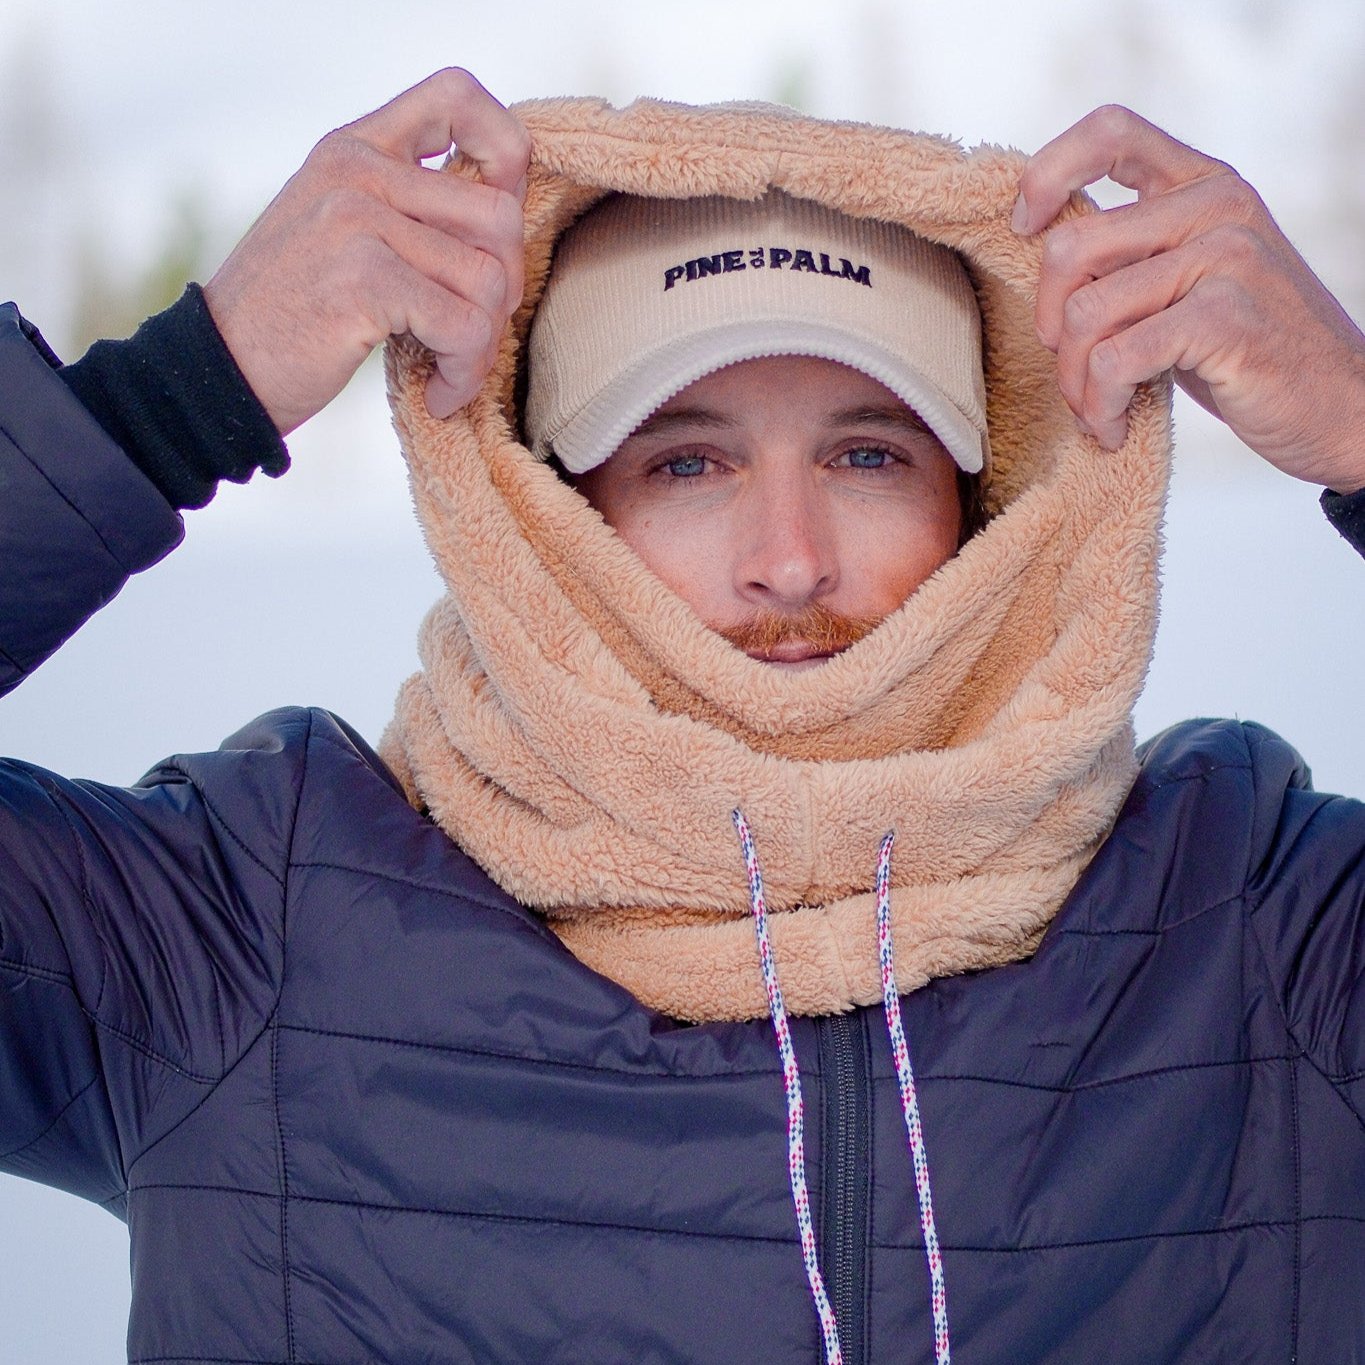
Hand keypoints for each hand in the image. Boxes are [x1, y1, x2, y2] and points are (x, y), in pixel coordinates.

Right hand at [203, 68, 529, 434]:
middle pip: (499, 214)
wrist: (219, 372)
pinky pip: (464, 326)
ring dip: (483, 344)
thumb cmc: (292, 314)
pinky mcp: (365, 280)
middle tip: (473, 332)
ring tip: (453, 370)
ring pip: (489, 278)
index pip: (456, 95)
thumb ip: (405, 206)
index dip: (504, 152)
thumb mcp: (340, 231)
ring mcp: (358, 220)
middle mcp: (357, 170)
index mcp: (355, 147)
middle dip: (505, 286)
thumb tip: (504, 218)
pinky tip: (441, 393)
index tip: (494, 223)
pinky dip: (464, 372)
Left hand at [1013, 104, 1364, 494]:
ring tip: (1099, 412)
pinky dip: (1100, 407)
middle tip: (1075, 377)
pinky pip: (1114, 360)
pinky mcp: (1224, 316)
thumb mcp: (1187, 283)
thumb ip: (1131, 256)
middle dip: (1050, 328)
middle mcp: (1215, 206)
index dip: (1048, 174)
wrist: (1337, 408)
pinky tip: (1115, 428)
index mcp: (1203, 185)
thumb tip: (1040, 248)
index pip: (1111, 132)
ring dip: (1076, 383)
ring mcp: (1225, 256)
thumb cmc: (1245, 352)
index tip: (1024, 229)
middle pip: (1069, 248)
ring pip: (1083, 314)